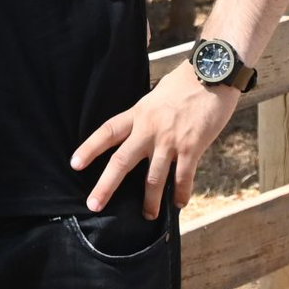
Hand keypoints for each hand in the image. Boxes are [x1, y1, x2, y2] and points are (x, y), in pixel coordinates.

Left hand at [70, 60, 241, 217]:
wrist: (213, 73)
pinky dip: (180, 193)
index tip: (75, 164)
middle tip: (94, 205)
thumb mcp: (156, 96)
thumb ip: (146, 116)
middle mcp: (149, 128)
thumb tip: (141, 132)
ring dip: (150, 201)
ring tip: (147, 215)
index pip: (107, 132)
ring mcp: (170, 140)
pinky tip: (179, 203)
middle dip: (106, 185)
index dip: (89, 148)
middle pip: (122, 161)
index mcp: (138, 114)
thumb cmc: (186, 83)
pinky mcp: (192, 147)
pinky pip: (183, 177)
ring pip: (154, 178)